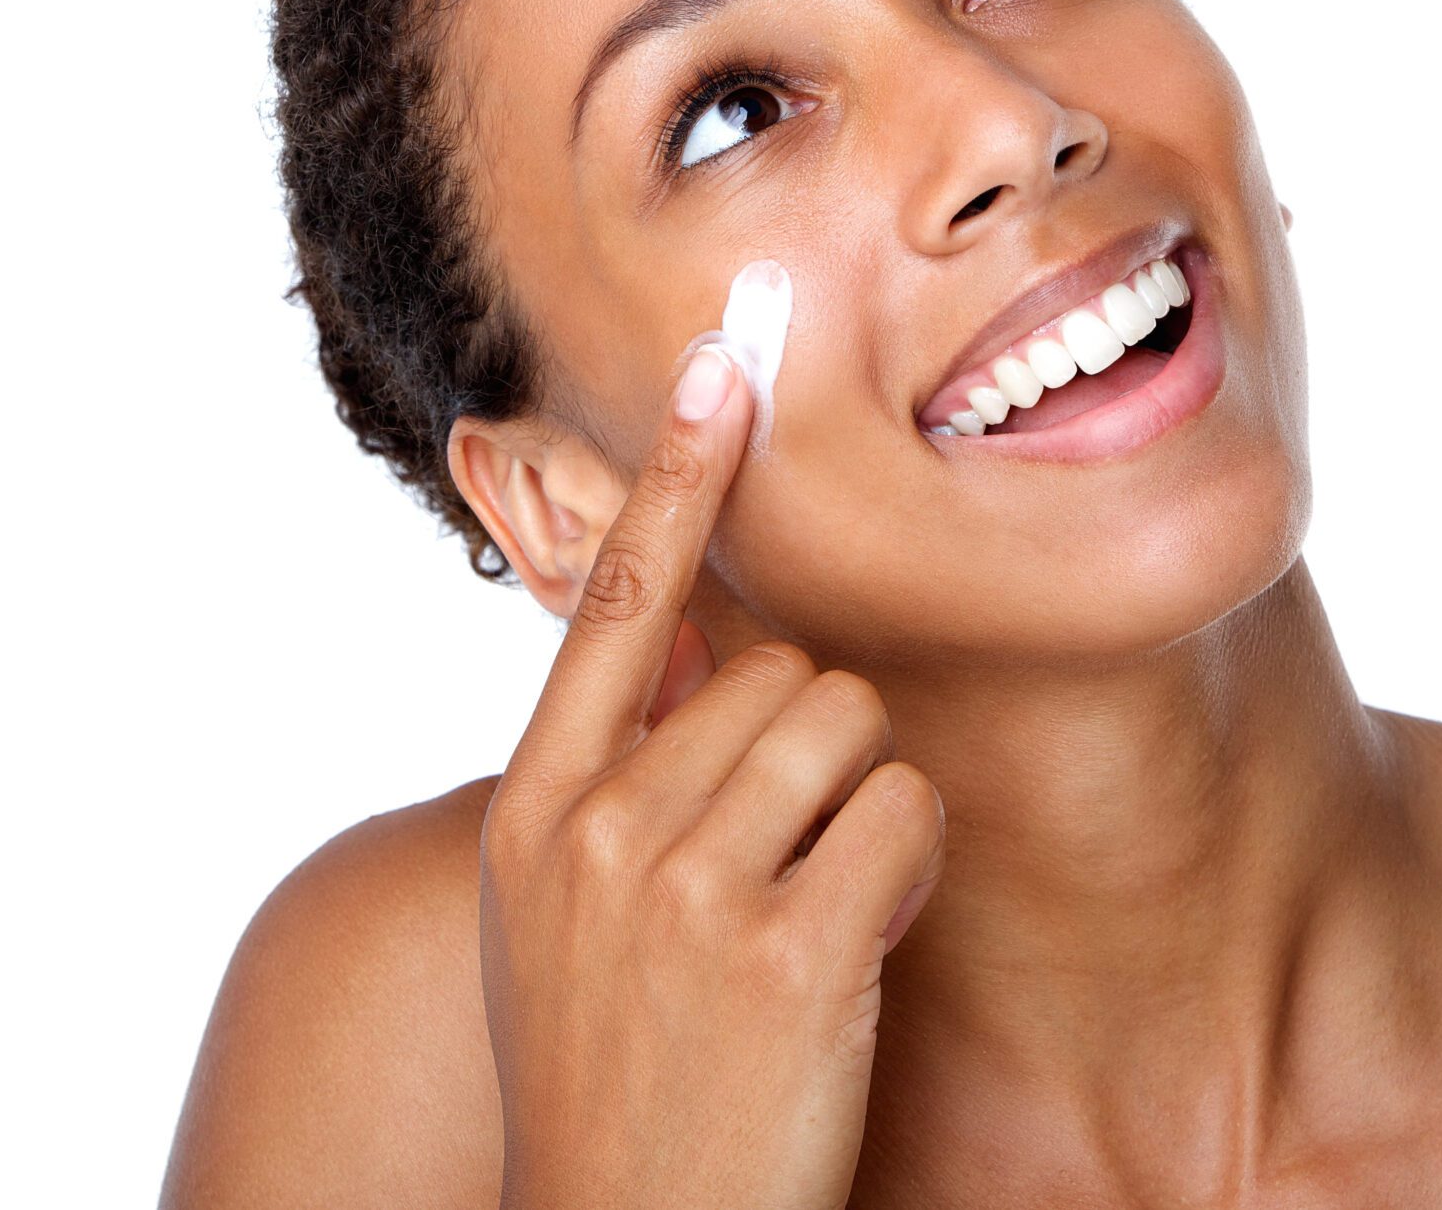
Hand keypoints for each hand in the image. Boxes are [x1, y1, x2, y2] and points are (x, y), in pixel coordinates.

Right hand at [478, 343, 945, 1209]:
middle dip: (814, 759)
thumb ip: (618, 781)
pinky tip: (852, 954)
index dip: (677, 484)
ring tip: (811, 920)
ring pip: (850, 730)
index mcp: (538, 813)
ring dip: (862, 814)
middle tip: (783, 876)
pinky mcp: (787, 951)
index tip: (722, 370)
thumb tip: (700, 640)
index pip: (612, 609)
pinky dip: (903, 877)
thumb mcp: (569, 920)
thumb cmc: (620, 1071)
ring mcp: (685, 891)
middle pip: (782, 674)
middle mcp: (599, 833)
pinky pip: (903, 817)